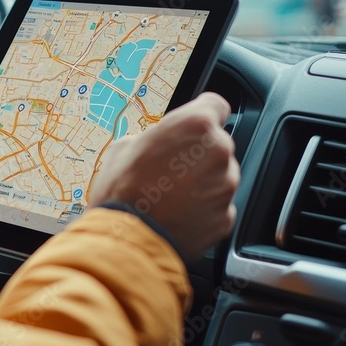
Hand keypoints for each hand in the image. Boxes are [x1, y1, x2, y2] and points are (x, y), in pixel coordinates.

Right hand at [86, 92, 239, 258]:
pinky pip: (217, 205)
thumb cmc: (120, 192)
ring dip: (200, 181)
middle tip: (168, 167)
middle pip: (216, 144)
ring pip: (218, 176)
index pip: (215, 105)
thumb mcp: (123, 148)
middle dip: (197, 152)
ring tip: (169, 195)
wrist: (125, 240)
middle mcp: (217, 152)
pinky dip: (202, 208)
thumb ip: (153, 138)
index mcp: (194, 125)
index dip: (202, 113)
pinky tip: (176, 213)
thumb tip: (157, 143)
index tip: (195, 122)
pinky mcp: (225, 217)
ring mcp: (225, 186)